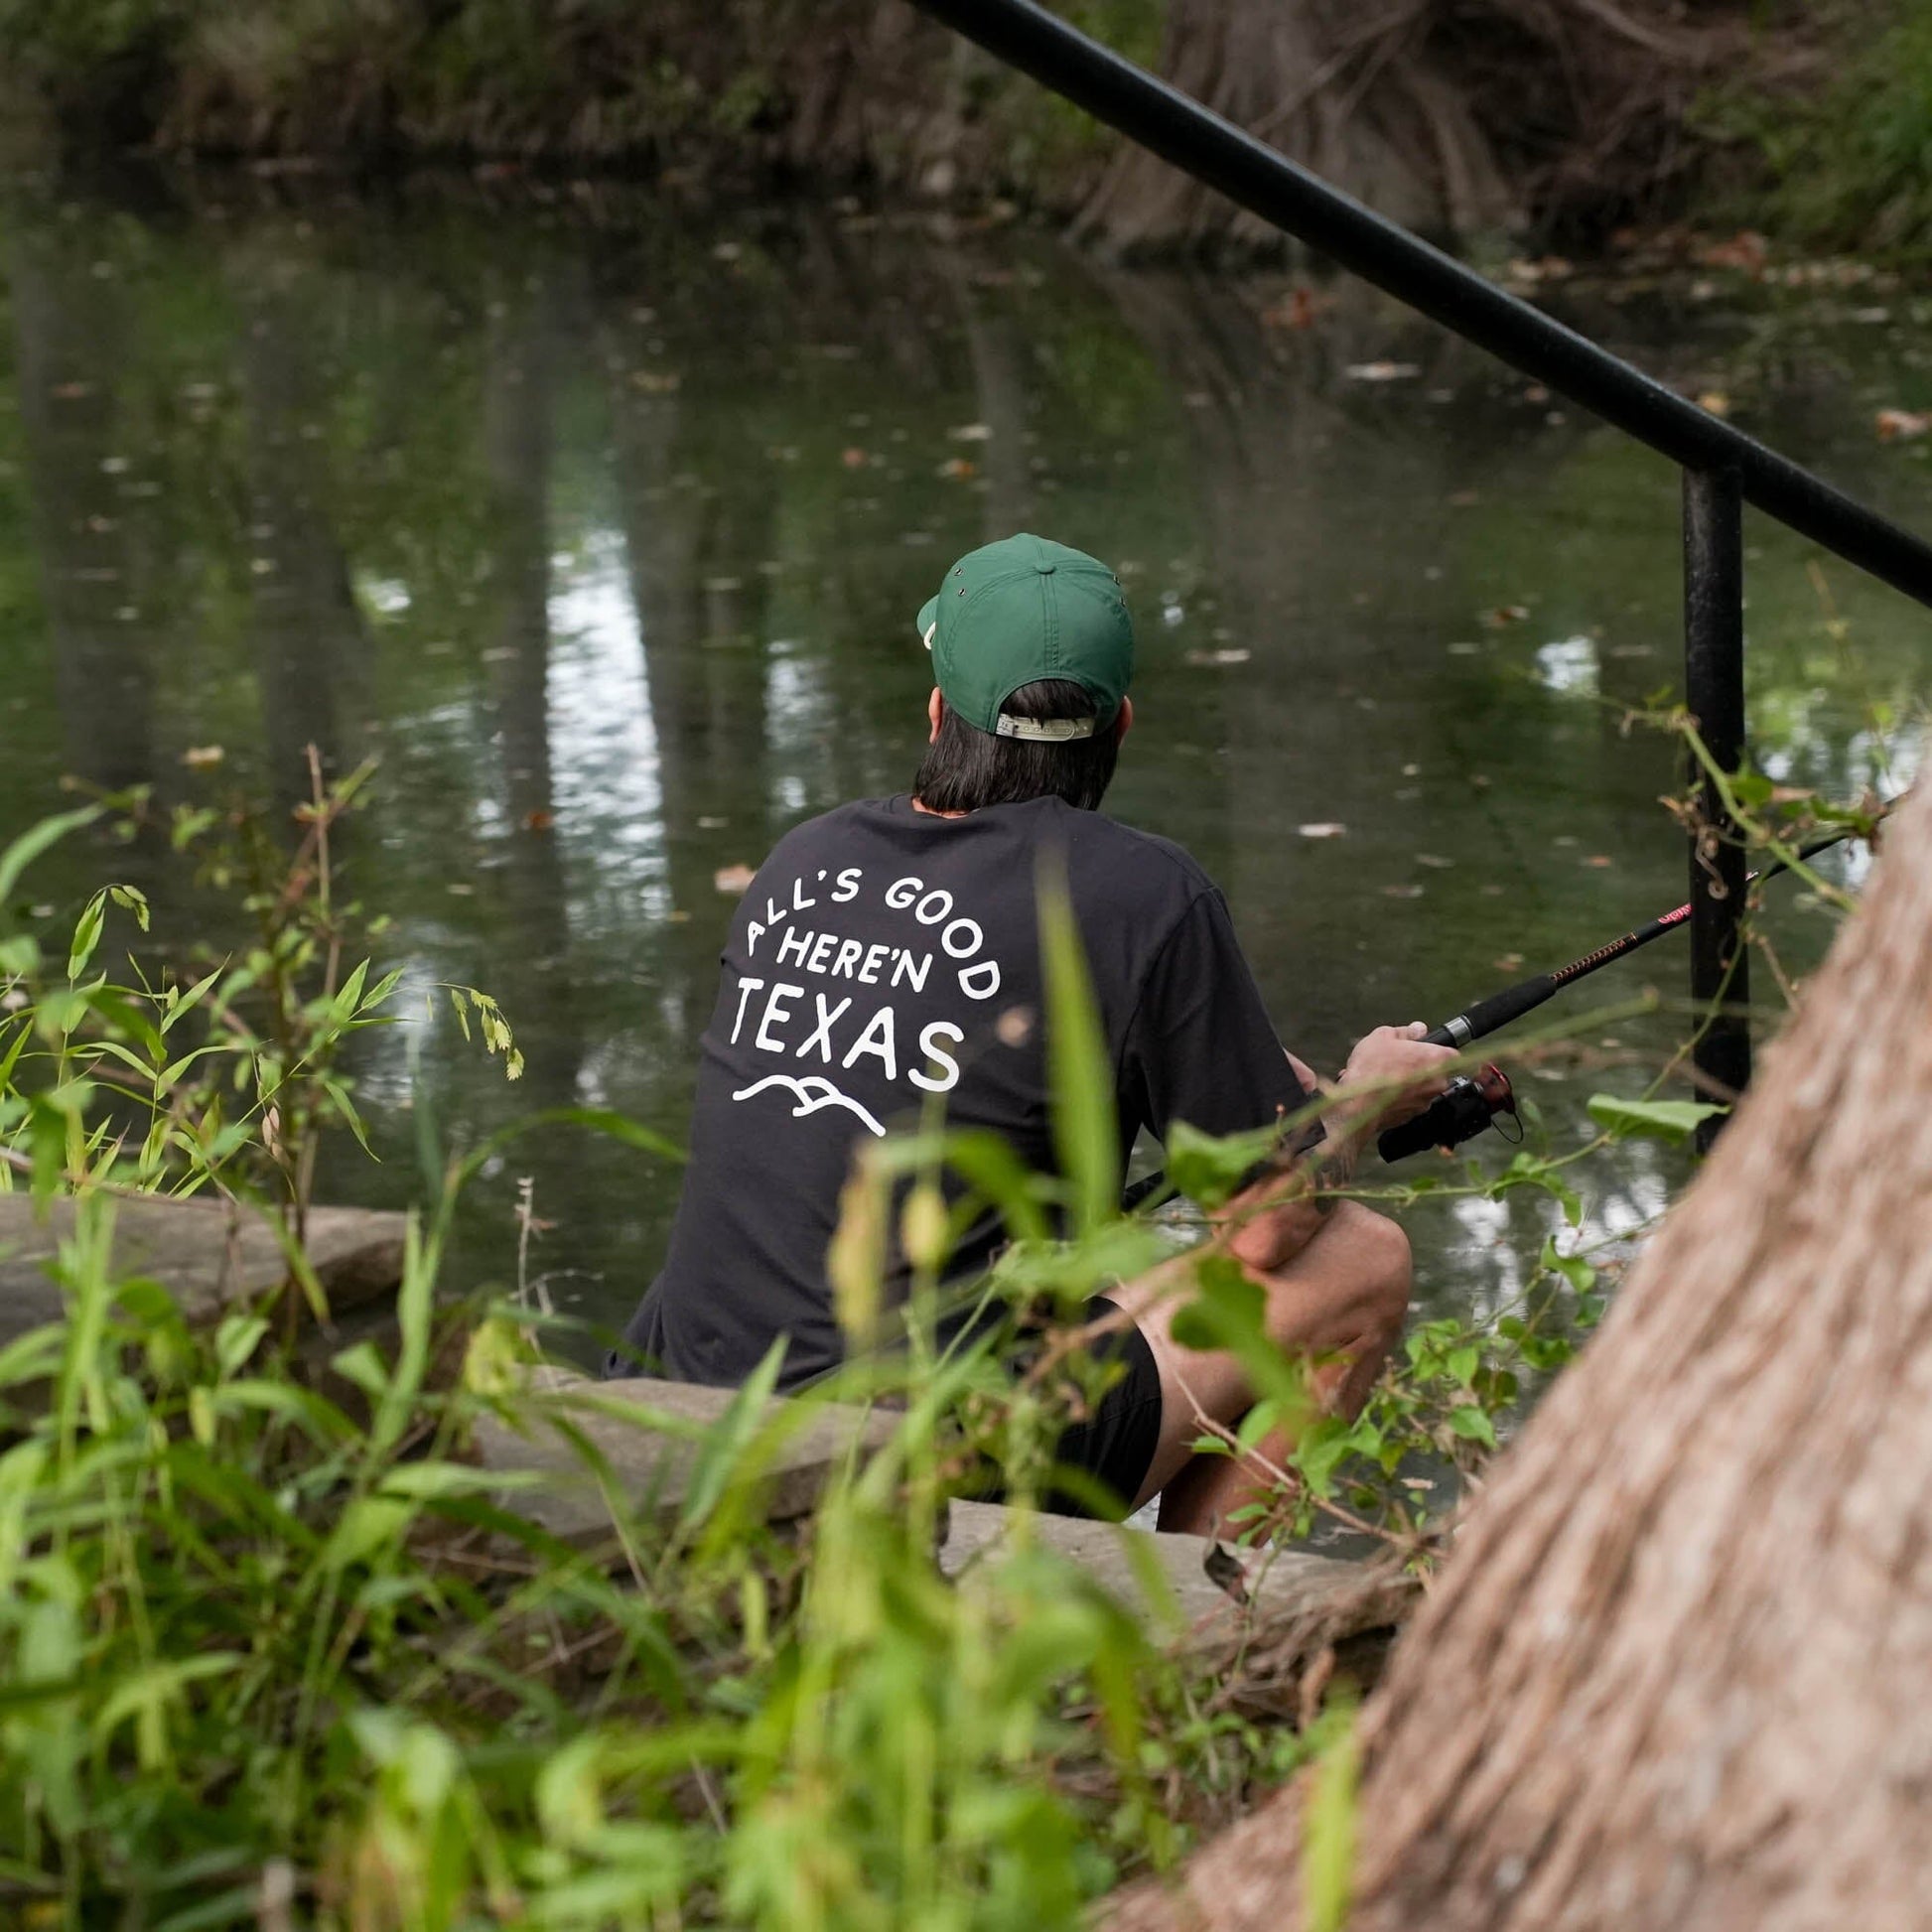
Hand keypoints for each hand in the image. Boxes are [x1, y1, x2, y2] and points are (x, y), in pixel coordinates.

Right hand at [1336, 1023, 1457, 1134]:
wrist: (1357, 1104)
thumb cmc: (1371, 1069)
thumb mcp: (1383, 1036)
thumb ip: (1405, 1031)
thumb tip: (1417, 1029)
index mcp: (1435, 1059)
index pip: (1452, 1053)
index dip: (1438, 1049)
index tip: (1426, 1048)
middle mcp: (1436, 1083)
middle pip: (1437, 1072)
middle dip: (1421, 1067)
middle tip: (1400, 1061)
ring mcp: (1424, 1102)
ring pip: (1422, 1088)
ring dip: (1409, 1083)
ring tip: (1385, 1077)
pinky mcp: (1411, 1116)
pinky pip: (1409, 1103)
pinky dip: (1399, 1098)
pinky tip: (1381, 1091)